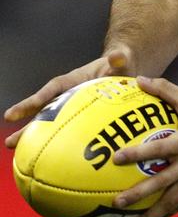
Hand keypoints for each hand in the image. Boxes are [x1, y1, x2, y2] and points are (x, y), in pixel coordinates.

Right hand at [4, 47, 135, 148]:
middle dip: (27, 126)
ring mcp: (73, 106)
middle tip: (9, 143)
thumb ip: (119, 59)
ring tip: (17, 152)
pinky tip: (49, 160)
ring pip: (51, 123)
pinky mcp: (81, 117)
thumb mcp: (122, 60)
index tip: (14, 114)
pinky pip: (68, 130)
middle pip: (45, 110)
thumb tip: (117, 56)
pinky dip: (58, 142)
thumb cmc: (120, 63)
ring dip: (35, 137)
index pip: (52, 90)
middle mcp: (69, 94)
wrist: (126, 68)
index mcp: (74, 79)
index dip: (34, 100)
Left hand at [110, 76, 177, 216]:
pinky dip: (169, 212)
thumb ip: (165, 90)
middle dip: (138, 196)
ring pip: (173, 201)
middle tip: (116, 204)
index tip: (115, 158)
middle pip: (161, 184)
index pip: (157, 149)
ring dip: (151, 214)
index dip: (135, 154)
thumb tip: (140, 79)